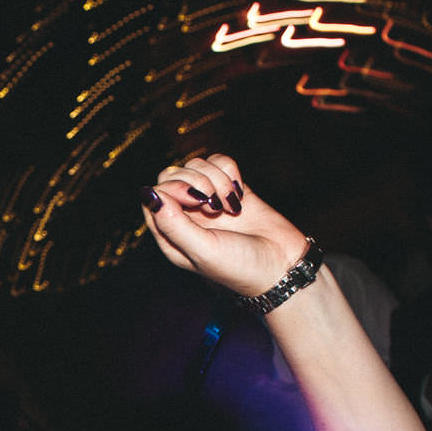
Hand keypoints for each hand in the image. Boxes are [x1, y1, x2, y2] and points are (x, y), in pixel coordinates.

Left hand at [141, 155, 308, 298]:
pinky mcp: (231, 190)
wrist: (282, 266)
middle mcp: (186, 216)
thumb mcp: (202, 250)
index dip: (174, 189)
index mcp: (171, 235)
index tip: (198, 202)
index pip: (154, 195)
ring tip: (230, 206)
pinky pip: (220, 163)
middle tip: (214, 206)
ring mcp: (208, 201)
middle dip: (196, 182)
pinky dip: (230, 173)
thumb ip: (173, 224)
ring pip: (198, 166)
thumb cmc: (240, 267)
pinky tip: (240, 196)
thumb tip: (149, 194)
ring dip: (217, 179)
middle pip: (173, 175)